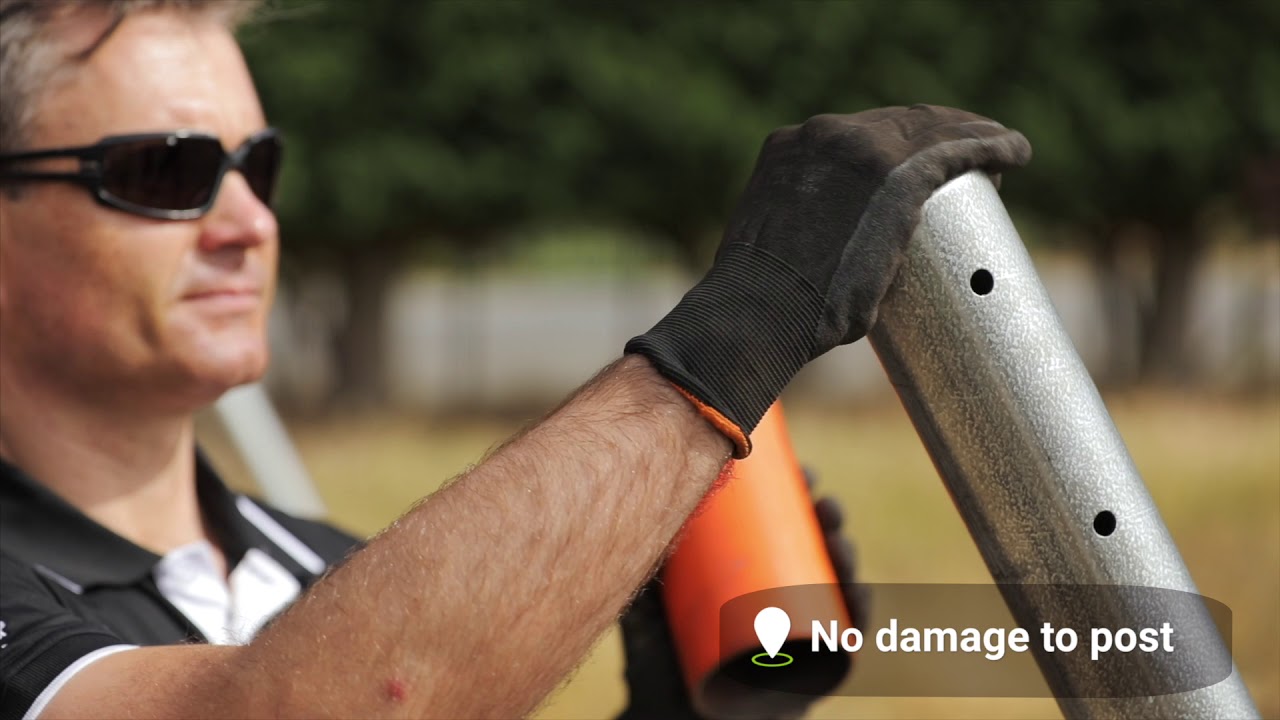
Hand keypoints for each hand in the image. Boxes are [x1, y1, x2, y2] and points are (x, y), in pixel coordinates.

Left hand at [617, 469, 866, 719]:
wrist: (661, 712)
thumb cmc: (654, 647)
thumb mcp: (647, 590)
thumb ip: (637, 553)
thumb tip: (631, 492)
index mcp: (755, 570)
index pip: (786, 524)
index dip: (802, 494)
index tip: (807, 472)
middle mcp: (781, 600)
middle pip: (815, 552)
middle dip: (830, 523)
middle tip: (824, 506)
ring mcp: (796, 636)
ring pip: (833, 593)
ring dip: (847, 564)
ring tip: (840, 545)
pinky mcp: (803, 678)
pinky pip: (836, 650)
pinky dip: (853, 626)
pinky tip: (858, 600)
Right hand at [626, 105, 1030, 455]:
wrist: (758, 312)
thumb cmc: (763, 306)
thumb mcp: (771, 251)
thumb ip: (797, 245)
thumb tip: (819, 282)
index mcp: (790, 146)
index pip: (859, 132)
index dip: (901, 143)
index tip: (925, 165)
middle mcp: (824, 135)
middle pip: (901, 123)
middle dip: (941, 136)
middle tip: (973, 165)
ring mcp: (862, 150)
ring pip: (935, 130)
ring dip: (973, 137)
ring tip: (1002, 156)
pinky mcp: (898, 176)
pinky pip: (959, 149)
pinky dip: (992, 147)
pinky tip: (1014, 153)